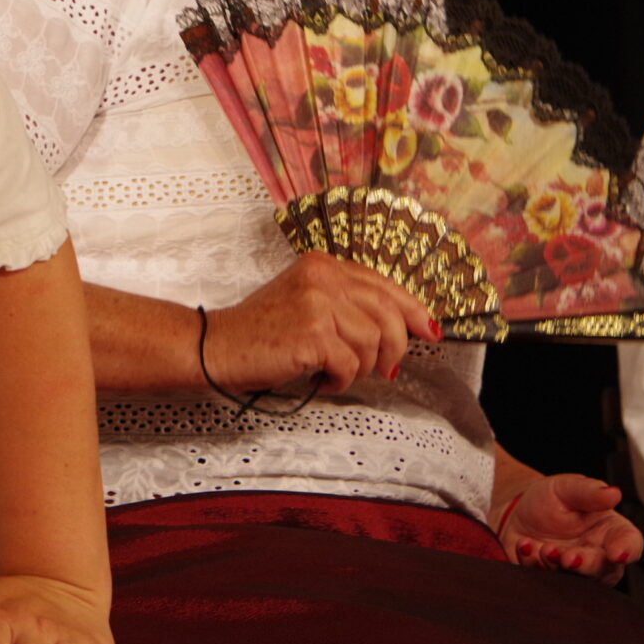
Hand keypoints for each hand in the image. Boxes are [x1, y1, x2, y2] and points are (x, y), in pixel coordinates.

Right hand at [203, 255, 438, 395]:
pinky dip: (342, 378)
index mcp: (322, 263)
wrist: (215, 347)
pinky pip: (351, 363)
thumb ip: (345, 304)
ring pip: (373, 340)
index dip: (411, 309)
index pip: (382, 284)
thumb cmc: (258, 332)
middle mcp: (323, 276)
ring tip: (337, 371)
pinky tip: (324, 380)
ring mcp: (317, 302)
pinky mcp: (312, 332)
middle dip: (395, 346)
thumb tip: (397, 327)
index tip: (428, 329)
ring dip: (362, 366)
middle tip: (386, 368)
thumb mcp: (303, 302)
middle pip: (388, 311)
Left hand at [495, 472, 640, 581]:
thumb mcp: (568, 487)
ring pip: (574, 581)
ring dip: (557, 567)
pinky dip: (532, 564)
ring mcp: (573, 572)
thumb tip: (614, 493)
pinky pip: (543, 581)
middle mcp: (597, 555)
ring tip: (543, 549)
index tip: (617, 553)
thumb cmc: (552, 499)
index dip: (627, 550)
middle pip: (604, 570)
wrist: (519, 511)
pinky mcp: (548, 580)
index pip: (630, 543)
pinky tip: (525, 546)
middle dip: (586, 566)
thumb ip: (590, 492)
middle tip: (568, 557)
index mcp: (610, 531)